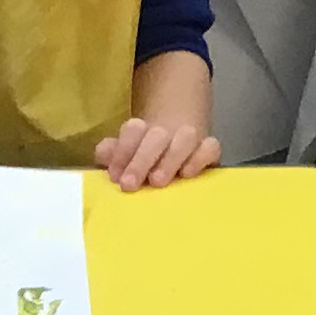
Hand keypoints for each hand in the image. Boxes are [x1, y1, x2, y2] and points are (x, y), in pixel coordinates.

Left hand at [95, 115, 220, 190]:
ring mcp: (190, 138)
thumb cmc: (145, 158)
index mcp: (142, 130)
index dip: (122, 151)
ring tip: (157, 181)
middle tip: (130, 185)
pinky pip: (211, 147)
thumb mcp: (125, 155)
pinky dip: (200, 158)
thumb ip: (111, 155)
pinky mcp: (209, 149)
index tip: (115, 176)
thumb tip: (104, 155)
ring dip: (170, 159)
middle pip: (156, 136)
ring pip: (185, 137)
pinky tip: (187, 174)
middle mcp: (167, 130)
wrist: (175, 141)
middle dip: (141, 160)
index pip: (132, 130)